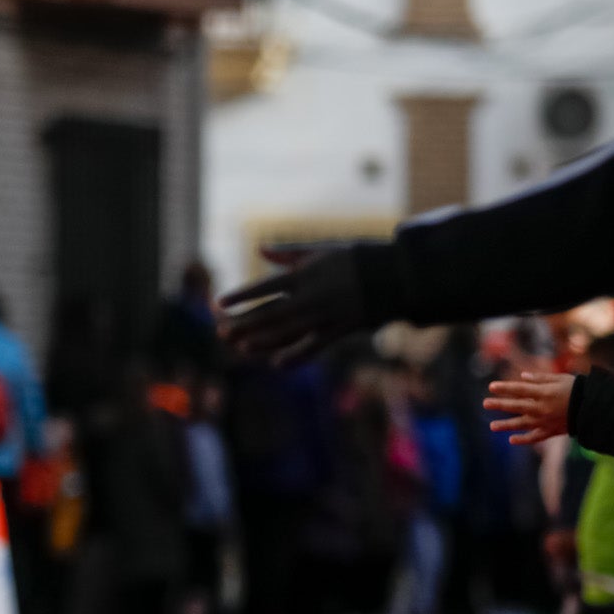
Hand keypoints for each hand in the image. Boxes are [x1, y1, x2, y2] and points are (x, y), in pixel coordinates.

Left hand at [218, 246, 373, 364]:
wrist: (394, 273)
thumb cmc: (355, 258)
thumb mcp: (321, 250)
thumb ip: (289, 253)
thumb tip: (259, 248)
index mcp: (304, 275)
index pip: (264, 287)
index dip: (242, 296)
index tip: (219, 302)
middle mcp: (310, 297)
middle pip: (270, 313)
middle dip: (245, 323)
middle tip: (221, 331)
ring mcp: (324, 315)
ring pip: (288, 332)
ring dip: (263, 340)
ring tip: (240, 347)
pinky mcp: (339, 330)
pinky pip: (314, 346)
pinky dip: (296, 356)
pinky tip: (277, 365)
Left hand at [483, 371, 573, 446]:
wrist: (595, 409)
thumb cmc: (578, 389)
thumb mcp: (560, 378)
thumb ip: (540, 378)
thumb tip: (522, 377)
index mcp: (544, 393)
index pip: (520, 390)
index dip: (505, 388)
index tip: (491, 387)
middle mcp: (542, 408)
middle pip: (517, 406)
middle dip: (500, 405)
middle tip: (485, 403)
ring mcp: (546, 421)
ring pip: (522, 424)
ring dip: (506, 425)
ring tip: (492, 426)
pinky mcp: (551, 431)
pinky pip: (535, 437)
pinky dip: (523, 439)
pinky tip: (511, 439)